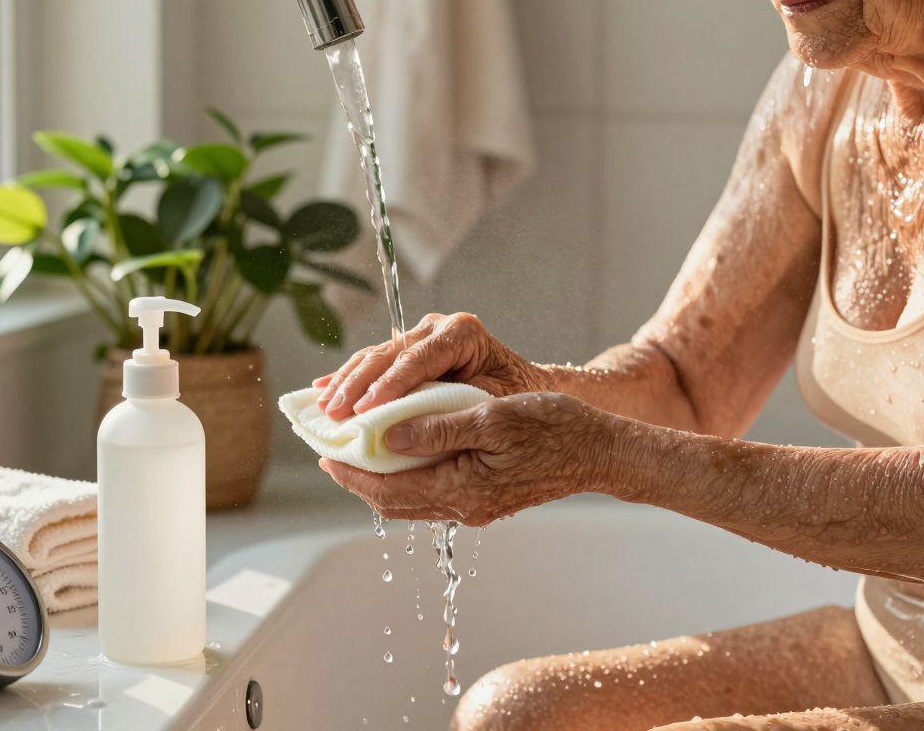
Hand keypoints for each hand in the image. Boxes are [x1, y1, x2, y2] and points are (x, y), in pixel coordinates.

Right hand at [314, 312, 553, 419]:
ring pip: (375, 356)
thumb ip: (457, 407)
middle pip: (388, 354)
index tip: (366, 410)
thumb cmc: (519, 395)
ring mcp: (421, 336)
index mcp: (462, 333)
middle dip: (357, 384)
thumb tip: (416, 425)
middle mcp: (437, 328)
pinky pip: (374, 363)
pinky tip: (322, 390)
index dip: (388, 385)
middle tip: (334, 412)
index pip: (416, 359)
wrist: (531, 387)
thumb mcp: (497, 402)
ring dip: (346, 382)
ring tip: (323, 407)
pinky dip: (349, 377)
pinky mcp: (409, 349)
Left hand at [319, 393, 622, 525]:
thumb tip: (390, 436)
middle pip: (393, 502)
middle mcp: (465, 507)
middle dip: (357, 479)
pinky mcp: (485, 499)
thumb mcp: (494, 417)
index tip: (324, 453)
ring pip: (411, 501)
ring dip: (379, 480)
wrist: (599, 451)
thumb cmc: (555, 427)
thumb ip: (439, 428)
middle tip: (330, 452)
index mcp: (463, 489)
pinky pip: (433, 494)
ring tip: (356, 453)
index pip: (389, 488)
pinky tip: (401, 455)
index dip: (351, 472)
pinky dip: (407, 478)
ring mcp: (476, 507)